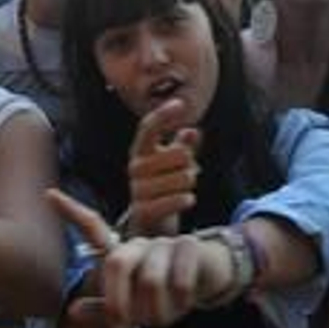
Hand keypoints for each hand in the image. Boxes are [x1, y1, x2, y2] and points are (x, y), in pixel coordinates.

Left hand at [48, 189, 225, 327]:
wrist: (206, 277)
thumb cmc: (162, 292)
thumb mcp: (133, 305)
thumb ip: (105, 309)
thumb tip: (72, 311)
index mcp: (121, 253)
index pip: (92, 228)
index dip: (71, 211)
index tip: (48, 194)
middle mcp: (138, 243)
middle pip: (116, 264)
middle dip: (116, 302)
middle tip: (122, 326)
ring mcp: (163, 241)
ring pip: (149, 280)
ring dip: (154, 310)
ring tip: (159, 320)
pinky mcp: (189, 246)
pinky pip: (179, 280)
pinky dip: (179, 301)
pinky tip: (184, 304)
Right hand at [126, 98, 200, 237]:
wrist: (147, 223)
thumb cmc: (162, 186)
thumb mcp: (172, 164)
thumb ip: (183, 145)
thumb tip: (193, 130)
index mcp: (140, 151)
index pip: (148, 127)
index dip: (163, 114)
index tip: (180, 103)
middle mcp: (135, 167)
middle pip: (178, 154)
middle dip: (190, 164)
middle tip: (188, 172)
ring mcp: (137, 189)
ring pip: (182, 178)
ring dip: (189, 184)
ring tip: (185, 189)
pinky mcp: (143, 210)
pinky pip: (174, 200)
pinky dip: (185, 199)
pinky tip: (188, 200)